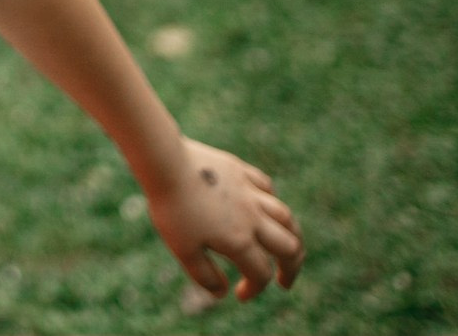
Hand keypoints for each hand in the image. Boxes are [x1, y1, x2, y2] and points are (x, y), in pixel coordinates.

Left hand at [146, 137, 304, 300]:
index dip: (254, 289)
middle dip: (291, 268)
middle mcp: (252, 217)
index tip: (239, 295)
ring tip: (289, 246)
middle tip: (284, 281)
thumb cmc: (172, 208)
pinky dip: (272, 201)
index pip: (260, 273)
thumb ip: (204, 275)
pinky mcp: (240, 171)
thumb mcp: (183, 249)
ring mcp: (249, 192)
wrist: (165, 162)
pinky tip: (266, 206)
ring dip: (291, 235)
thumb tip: (223, 293)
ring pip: (285, 216)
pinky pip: (266, 187)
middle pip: (289, 246)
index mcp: (239, 240)